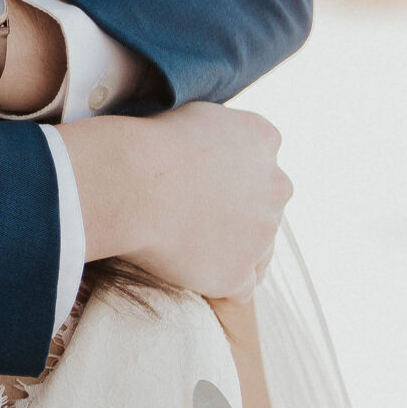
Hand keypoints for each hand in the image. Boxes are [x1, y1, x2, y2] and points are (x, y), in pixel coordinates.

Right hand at [63, 101, 290, 299]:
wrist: (130, 182)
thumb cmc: (146, 144)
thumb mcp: (194, 117)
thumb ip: (219, 134)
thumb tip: (214, 151)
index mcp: (263, 138)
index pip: (263, 163)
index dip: (234, 180)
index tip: (204, 187)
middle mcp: (276, 184)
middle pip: (265, 208)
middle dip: (239, 217)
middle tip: (192, 220)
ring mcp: (262, 232)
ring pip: (258, 251)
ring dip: (232, 253)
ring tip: (189, 250)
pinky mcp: (238, 272)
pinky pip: (241, 290)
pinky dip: (221, 287)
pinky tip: (197, 279)